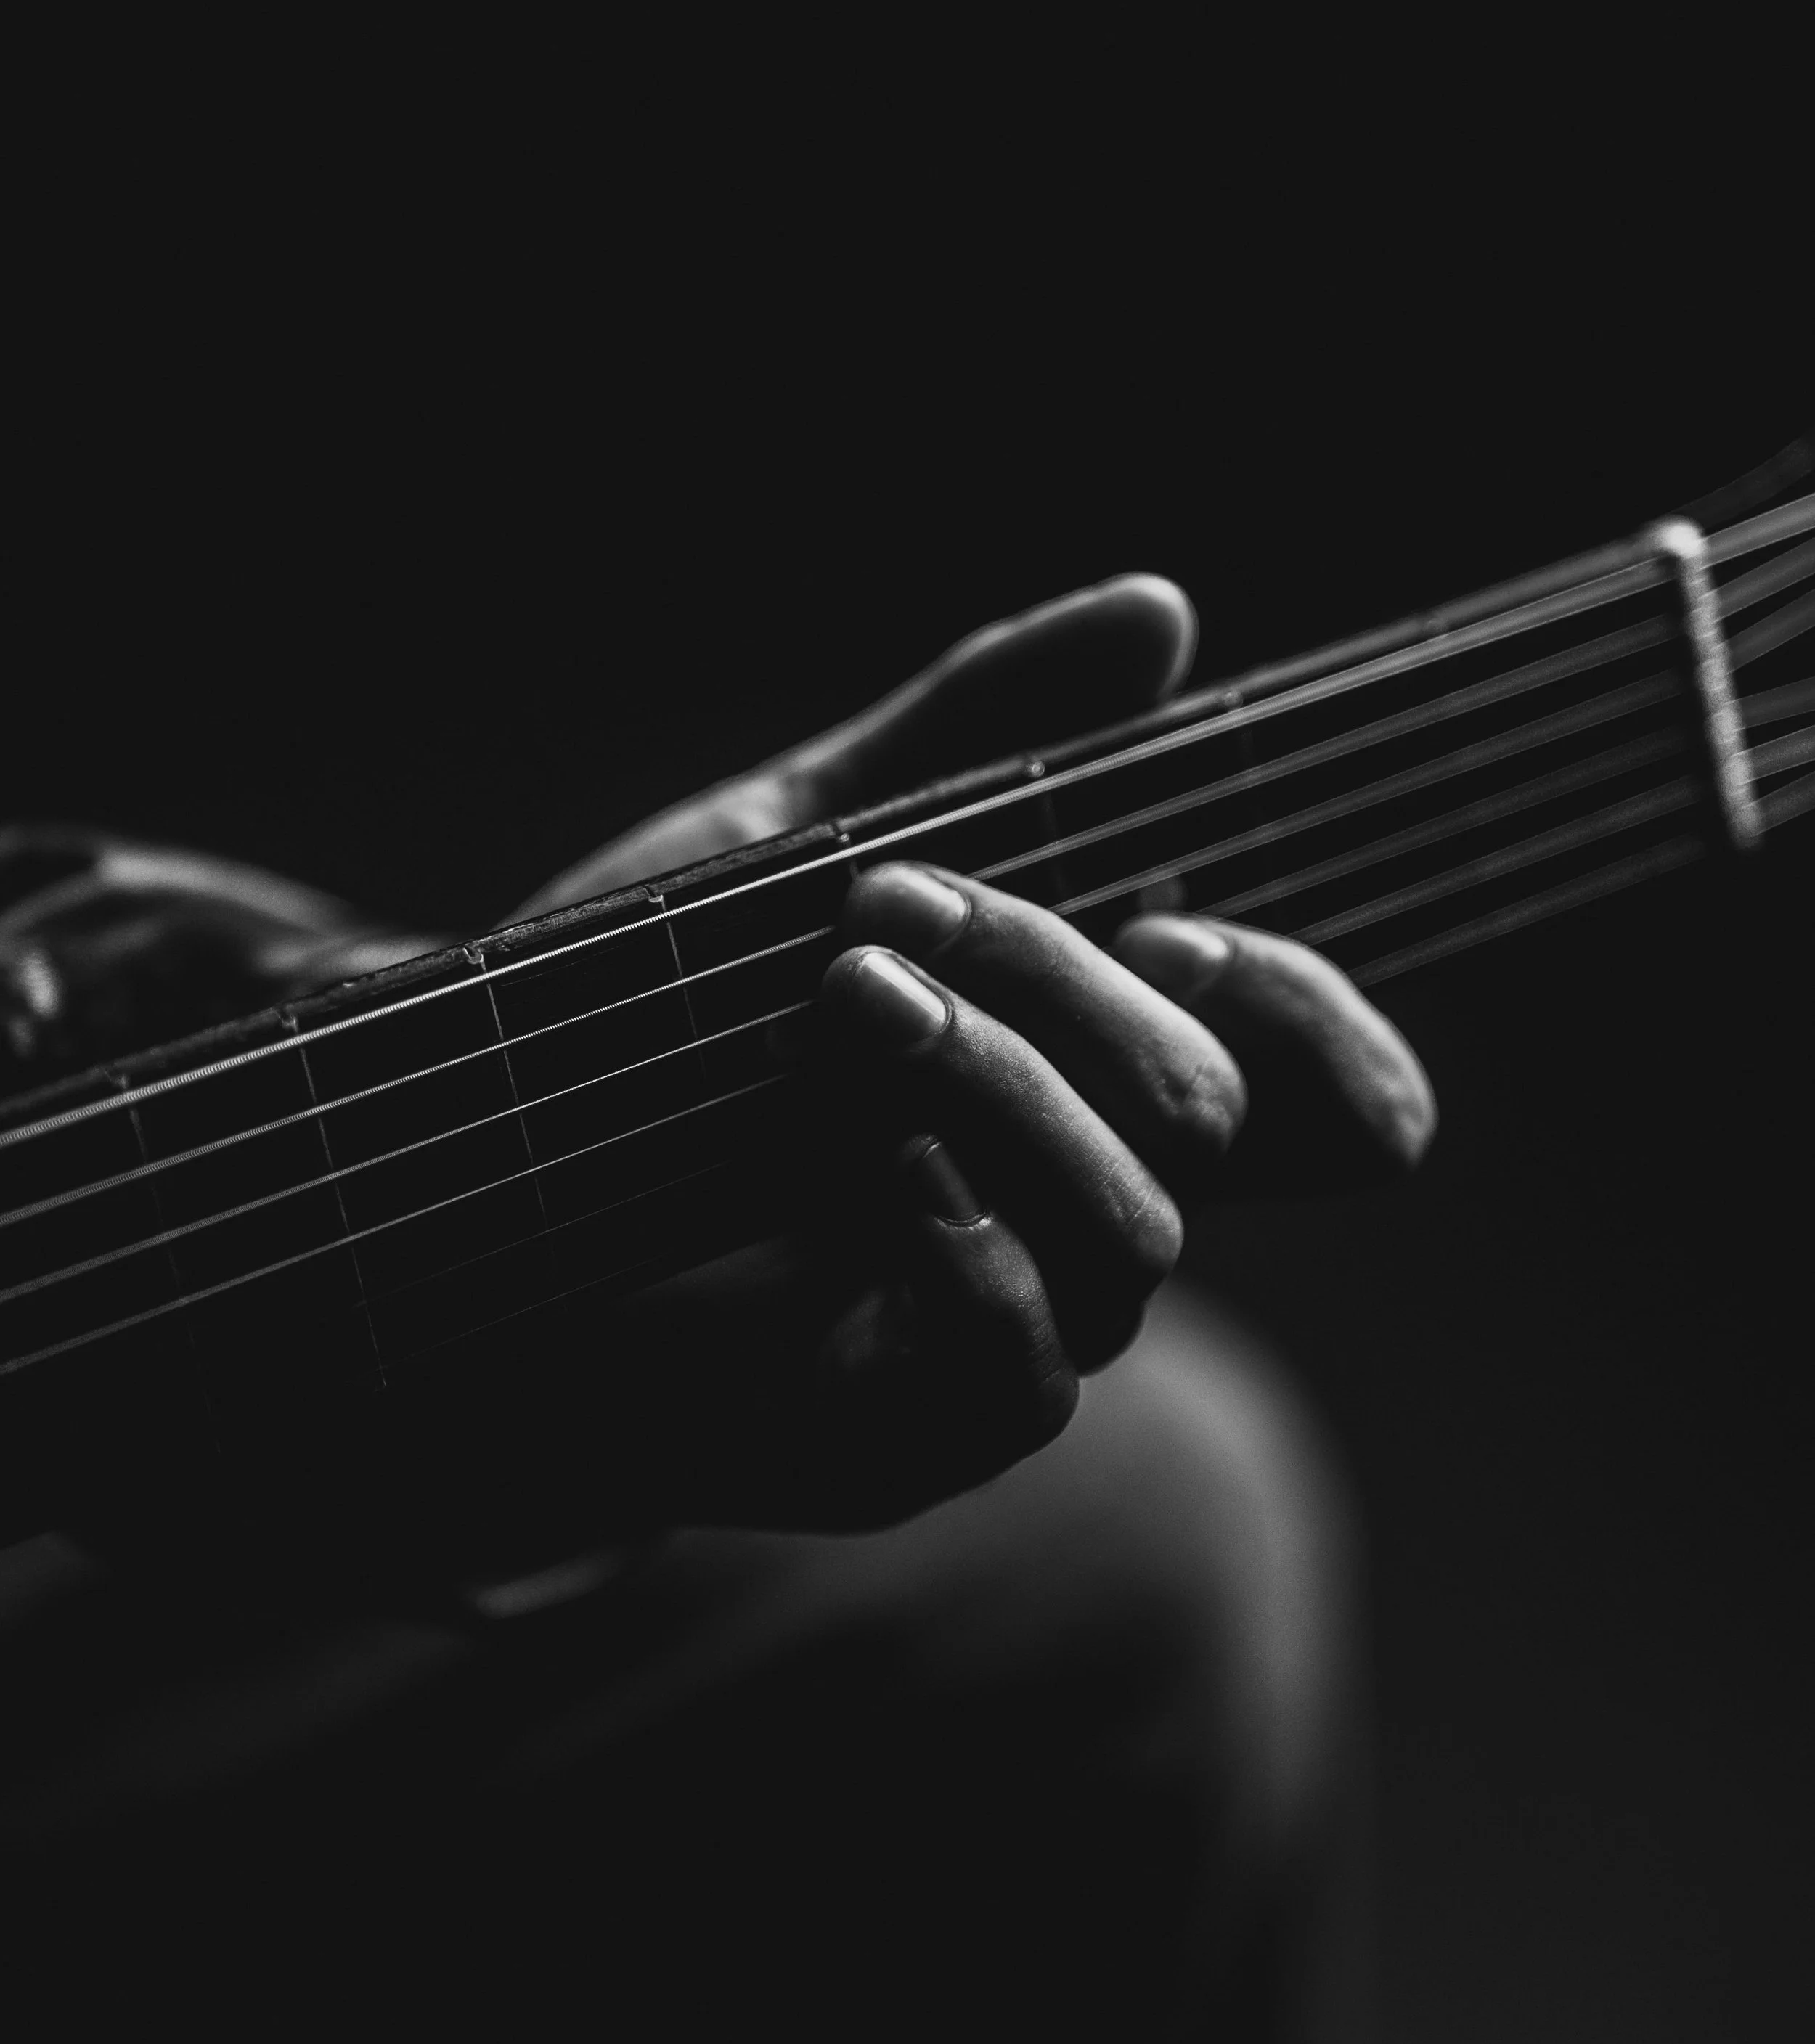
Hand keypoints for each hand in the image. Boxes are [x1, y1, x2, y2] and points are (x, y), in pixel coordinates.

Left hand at [509, 575, 1433, 1541]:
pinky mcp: (908, 1435)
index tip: (1185, 922)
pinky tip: (868, 1165)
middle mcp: (1070, 1212)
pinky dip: (968, 1254)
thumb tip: (1161, 609)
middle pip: (1207, 1117)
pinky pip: (1027, 1374)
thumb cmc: (629, 1025)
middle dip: (1063, 986)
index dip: (1317, 1021)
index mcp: (1077, 1084)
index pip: (1321, 1094)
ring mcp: (1003, 1331)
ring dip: (1003, 1089)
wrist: (449, 1175)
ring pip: (1136, 1234)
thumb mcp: (793, 844)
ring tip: (840, 1004)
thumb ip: (973, 734)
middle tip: (882, 913)